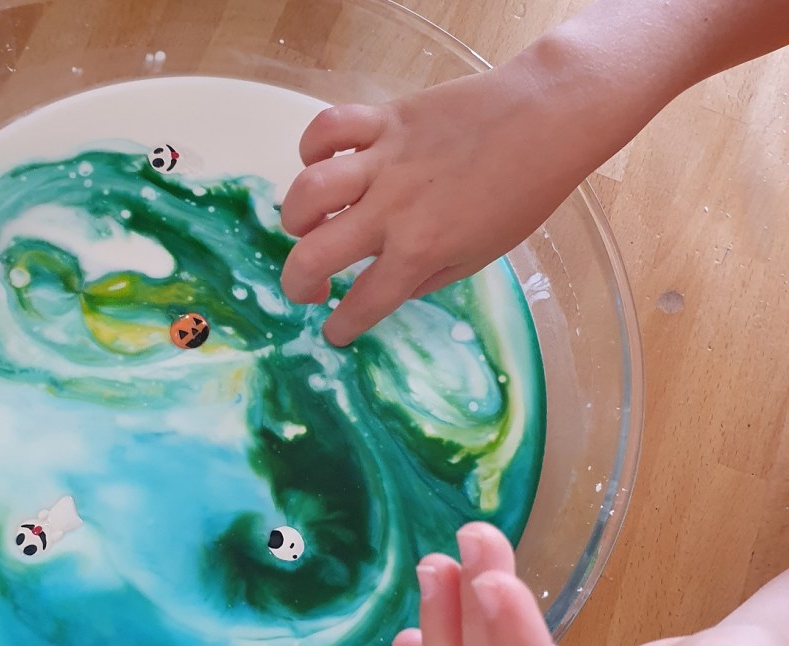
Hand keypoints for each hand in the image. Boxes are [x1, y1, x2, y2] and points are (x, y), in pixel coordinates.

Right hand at [279, 60, 594, 345]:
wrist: (546, 119)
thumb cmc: (520, 195)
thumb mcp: (478, 257)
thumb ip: (425, 277)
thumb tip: (387, 286)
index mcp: (419, 251)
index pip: (363, 303)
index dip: (341, 328)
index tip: (335, 331)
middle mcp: (391, 211)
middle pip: (313, 255)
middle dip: (297, 284)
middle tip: (309, 287)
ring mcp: (383, 162)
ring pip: (308, 192)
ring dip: (294, 218)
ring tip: (307, 225)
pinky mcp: (383, 120)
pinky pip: (327, 129)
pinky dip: (312, 146)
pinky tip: (322, 163)